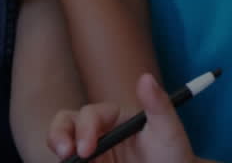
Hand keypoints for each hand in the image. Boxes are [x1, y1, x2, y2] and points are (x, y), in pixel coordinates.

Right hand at [48, 74, 195, 162]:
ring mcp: (92, 153)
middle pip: (65, 124)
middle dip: (58, 135)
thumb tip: (146, 77)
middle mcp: (98, 132)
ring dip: (59, 149)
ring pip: (62, 146)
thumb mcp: (169, 130)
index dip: (84, 129)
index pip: (89, 115)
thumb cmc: (173, 154)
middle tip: (65, 154)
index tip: (86, 148)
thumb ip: (158, 105)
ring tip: (66, 162)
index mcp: (113, 117)